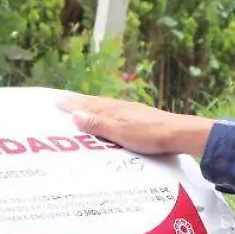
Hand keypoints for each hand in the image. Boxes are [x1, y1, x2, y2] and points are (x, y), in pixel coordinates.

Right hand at [56, 93, 213, 157]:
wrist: (179, 133)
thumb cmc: (150, 135)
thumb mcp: (120, 133)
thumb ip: (98, 124)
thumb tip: (75, 114)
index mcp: (113, 111)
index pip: (86, 106)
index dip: (71, 104)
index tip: (56, 100)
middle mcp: (120, 107)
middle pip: (94, 103)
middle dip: (78, 101)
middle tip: (63, 98)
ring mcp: (131, 111)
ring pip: (105, 106)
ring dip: (91, 104)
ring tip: (81, 104)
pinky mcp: (140, 116)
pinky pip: (115, 110)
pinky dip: (104, 110)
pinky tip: (108, 113)